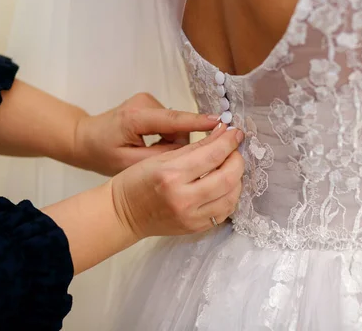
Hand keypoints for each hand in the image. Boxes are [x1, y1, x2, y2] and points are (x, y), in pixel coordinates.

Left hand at [73, 92, 218, 175]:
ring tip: (149, 153)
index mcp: (135, 118)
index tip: (220, 124)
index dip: (197, 123)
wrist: (84, 138)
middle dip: (176, 144)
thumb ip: (159, 159)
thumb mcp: (128, 164)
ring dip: (170, 142)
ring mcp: (147, 101)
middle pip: (178, 125)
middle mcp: (144, 103)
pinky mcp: (150, 104)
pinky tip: (149, 145)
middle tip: (158, 158)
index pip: (172, 120)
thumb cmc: (102, 154)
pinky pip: (170, 123)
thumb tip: (187, 154)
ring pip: (176, 126)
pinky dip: (165, 136)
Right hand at [111, 124, 244, 238]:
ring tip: (230, 168)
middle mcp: (184, 198)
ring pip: (231, 197)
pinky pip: (224, 212)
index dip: (229, 141)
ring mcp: (191, 217)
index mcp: (172, 175)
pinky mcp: (195, 228)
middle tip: (234, 150)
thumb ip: (195, 146)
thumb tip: (221, 133)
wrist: (123, 214)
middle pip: (228, 178)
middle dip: (238, 160)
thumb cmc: (136, 182)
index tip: (235, 133)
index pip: (213, 155)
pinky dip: (229, 197)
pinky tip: (223, 187)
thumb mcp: (161, 157)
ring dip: (237, 179)